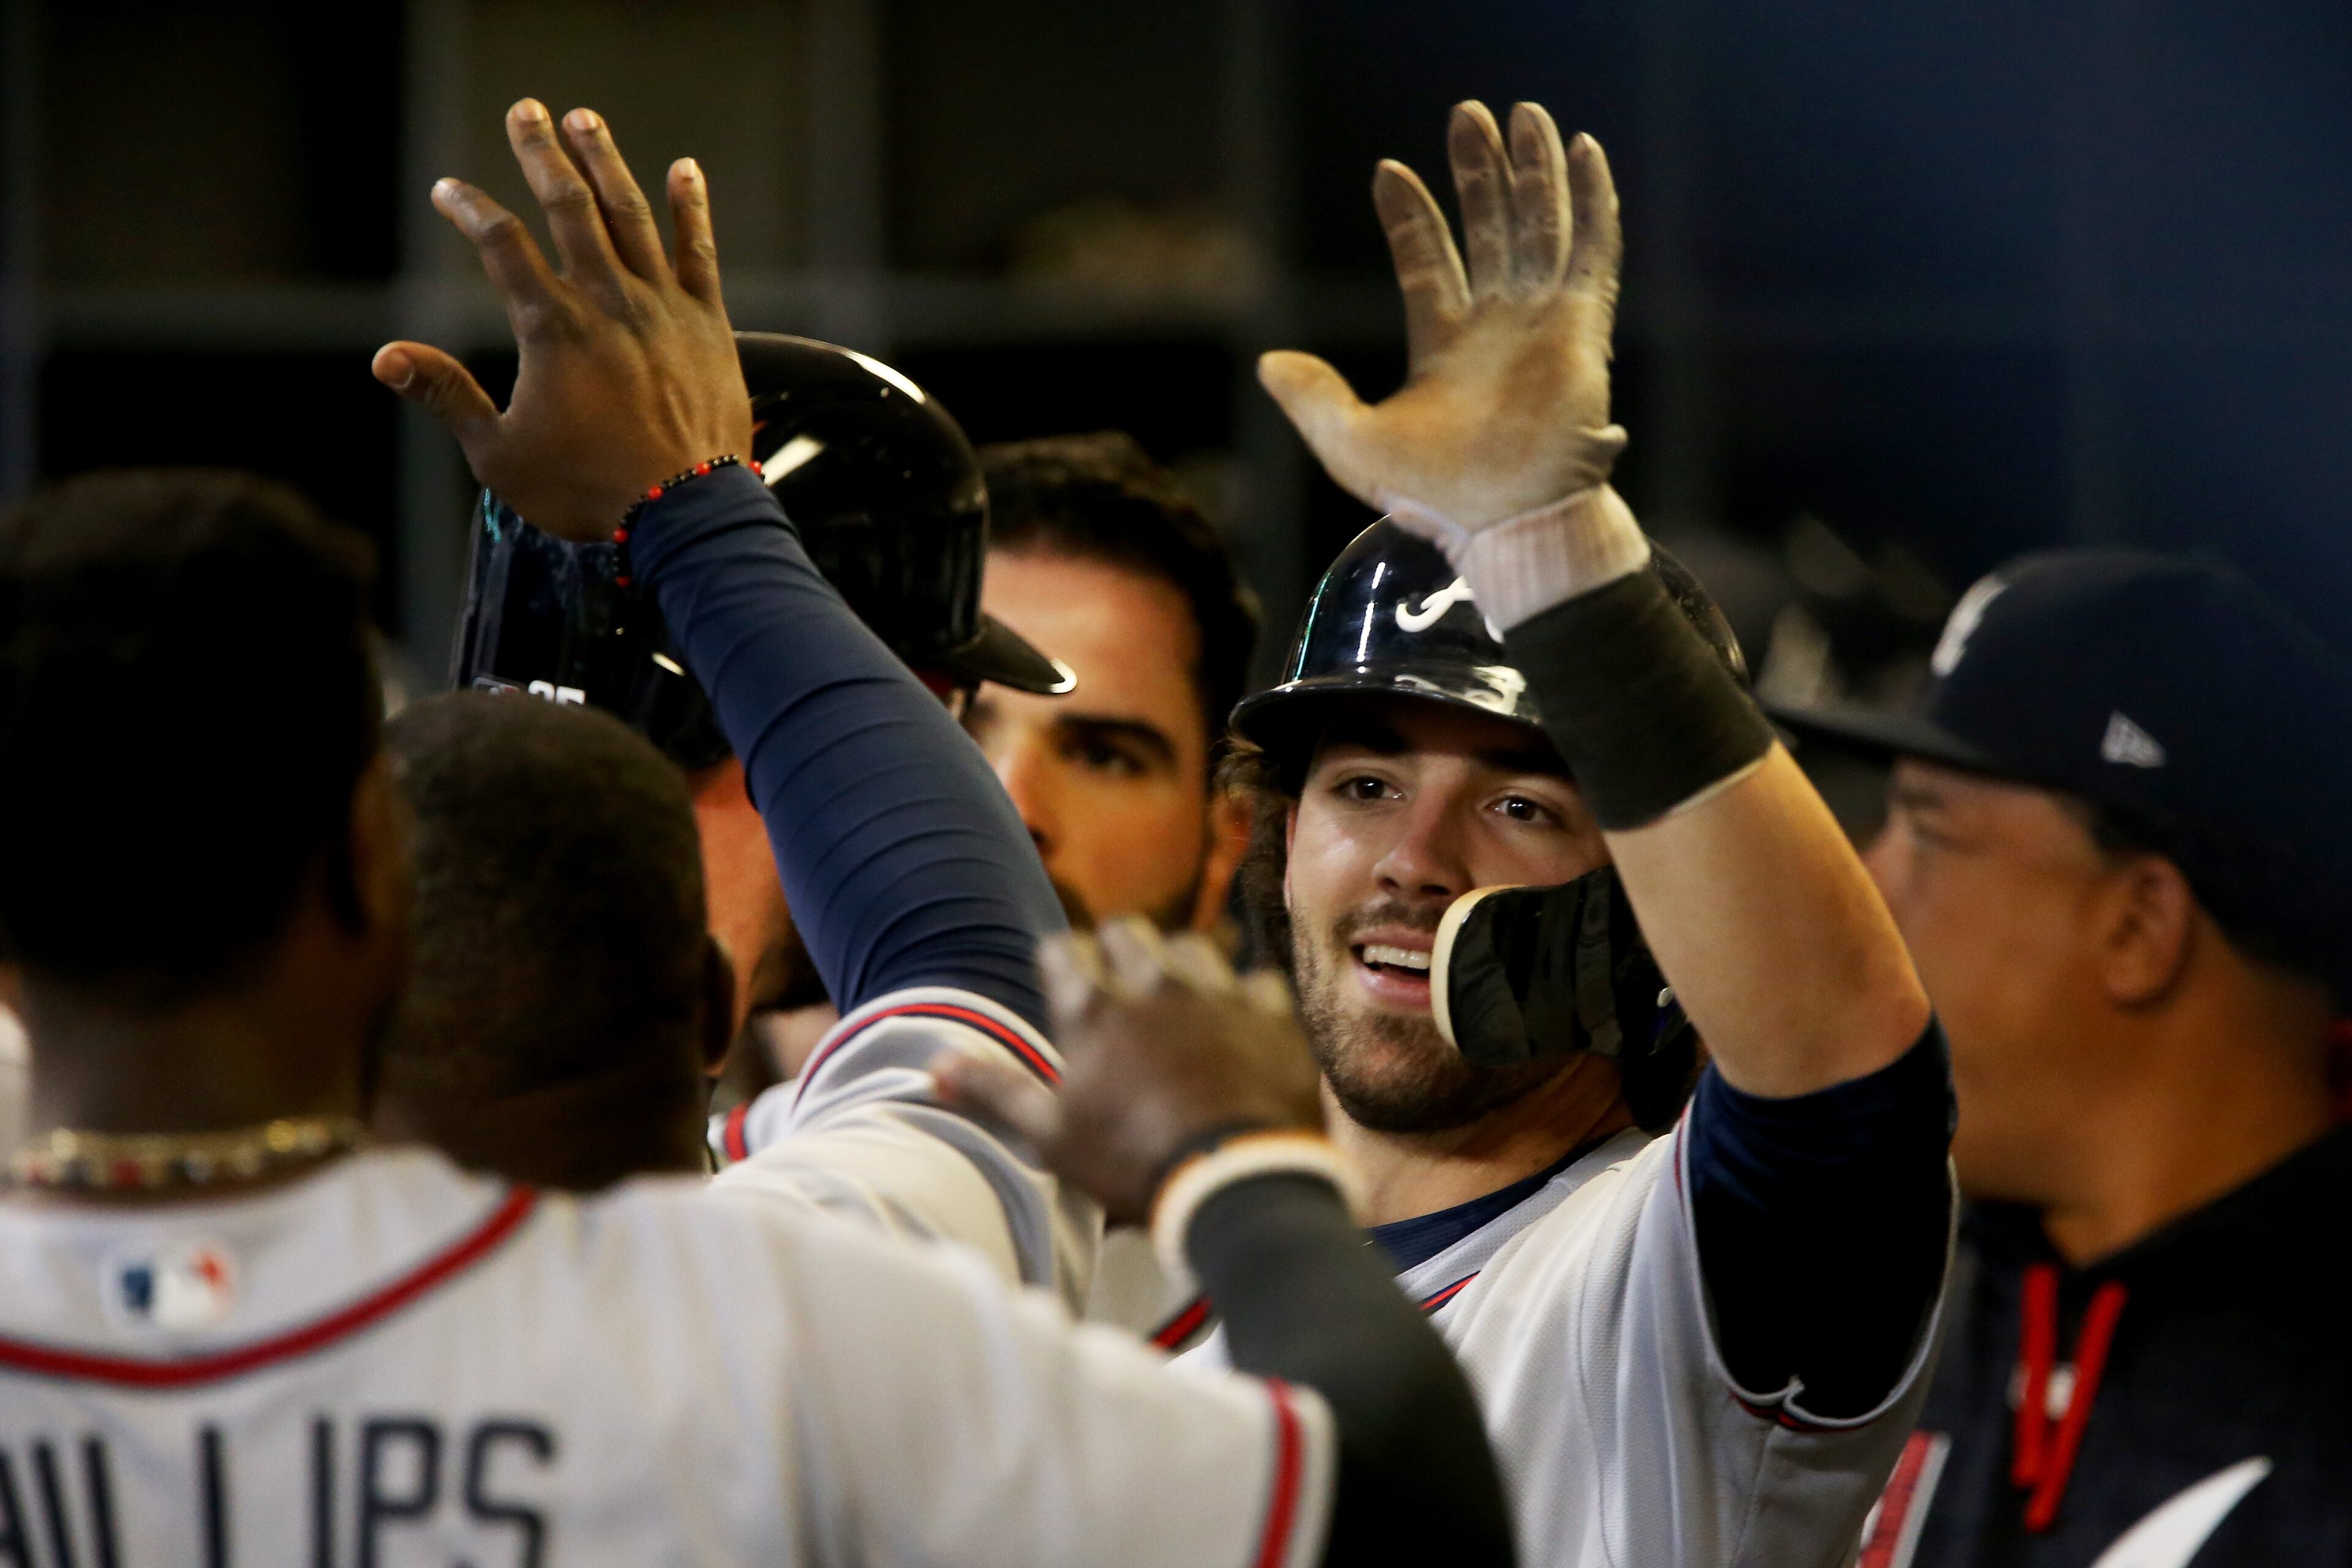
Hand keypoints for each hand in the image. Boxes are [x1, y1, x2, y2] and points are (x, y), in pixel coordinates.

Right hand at [371, 101, 753, 540]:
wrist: (685, 515)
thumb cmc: (589, 491)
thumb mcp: (500, 453)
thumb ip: (446, 395)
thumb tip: (386, 358)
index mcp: (552, 328)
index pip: (501, 245)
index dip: (470, 209)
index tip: (448, 189)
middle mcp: (608, 302)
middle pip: (569, 207)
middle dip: (541, 153)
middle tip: (525, 110)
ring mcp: (662, 308)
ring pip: (630, 216)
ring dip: (605, 162)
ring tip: (584, 119)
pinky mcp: (708, 325)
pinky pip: (699, 253)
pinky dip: (692, 209)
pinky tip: (685, 169)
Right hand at [932, 918, 1324, 1225]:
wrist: (1235, 1183)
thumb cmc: (1130, 1163)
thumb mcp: (1049, 1135)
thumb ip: (994, 1091)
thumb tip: (934, 1065)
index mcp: (1094, 1009)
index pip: (1064, 950)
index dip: (1060, 962)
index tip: (1061, 980)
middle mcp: (1155, 985)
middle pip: (1128, 932)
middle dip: (1117, 948)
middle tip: (1116, 980)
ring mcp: (1219, 994)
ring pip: (1193, 945)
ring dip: (1179, 962)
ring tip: (1176, 993)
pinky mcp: (1273, 1015)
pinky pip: (1257, 981)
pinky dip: (1246, 997)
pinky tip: (1240, 1022)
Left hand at [1260, 101, 1625, 532]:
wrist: (1504, 522)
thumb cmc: (1433, 495)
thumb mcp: (1352, 446)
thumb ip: (1313, 401)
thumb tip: (1267, 361)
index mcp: (1442, 345)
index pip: (1425, 262)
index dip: (1409, 216)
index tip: (1388, 169)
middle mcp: (1495, 327)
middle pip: (1489, 230)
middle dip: (1479, 174)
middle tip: (1469, 115)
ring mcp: (1541, 324)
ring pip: (1540, 229)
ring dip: (1533, 173)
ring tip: (1523, 113)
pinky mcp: (1583, 329)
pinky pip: (1592, 253)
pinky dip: (1592, 202)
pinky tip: (1583, 153)